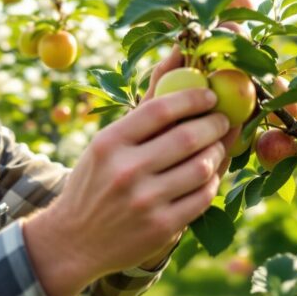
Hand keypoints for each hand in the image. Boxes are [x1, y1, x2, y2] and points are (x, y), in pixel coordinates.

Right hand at [23, 50, 232, 295]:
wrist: (73, 240)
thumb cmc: (96, 181)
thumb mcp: (106, 144)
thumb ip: (145, 106)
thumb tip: (178, 55)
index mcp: (109, 143)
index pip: (160, 109)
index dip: (192, 97)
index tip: (209, 95)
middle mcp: (126, 171)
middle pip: (188, 137)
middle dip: (215, 124)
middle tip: (222, 119)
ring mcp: (145, 202)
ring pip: (202, 168)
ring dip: (217, 153)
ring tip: (216, 146)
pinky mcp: (161, 227)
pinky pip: (203, 197)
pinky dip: (211, 182)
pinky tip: (208, 175)